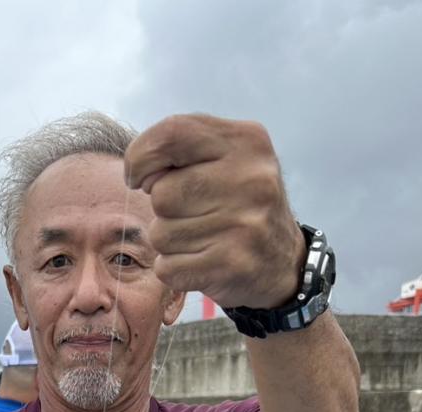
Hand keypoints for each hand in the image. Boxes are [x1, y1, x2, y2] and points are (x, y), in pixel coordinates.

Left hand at [124, 114, 306, 309]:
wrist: (282, 262)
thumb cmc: (238, 205)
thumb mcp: (225, 160)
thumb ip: (181, 152)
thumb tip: (140, 176)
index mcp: (246, 141)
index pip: (172, 132)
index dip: (141, 156)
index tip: (139, 177)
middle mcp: (251, 178)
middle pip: (161, 194)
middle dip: (162, 209)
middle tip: (190, 215)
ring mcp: (244, 224)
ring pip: (161, 234)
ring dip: (169, 242)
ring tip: (201, 238)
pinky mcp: (232, 264)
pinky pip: (168, 267)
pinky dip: (174, 269)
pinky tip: (200, 263)